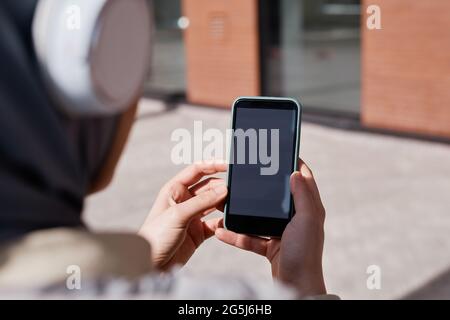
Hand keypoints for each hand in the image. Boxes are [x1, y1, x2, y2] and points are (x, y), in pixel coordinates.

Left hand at [139, 162, 227, 270]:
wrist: (151, 265)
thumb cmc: (155, 237)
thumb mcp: (178, 214)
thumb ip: (202, 201)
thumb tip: (223, 190)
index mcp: (174, 190)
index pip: (196, 171)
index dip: (212, 165)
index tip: (228, 165)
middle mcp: (184, 200)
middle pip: (208, 187)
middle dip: (221, 187)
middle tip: (233, 191)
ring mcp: (192, 216)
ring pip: (214, 204)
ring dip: (223, 203)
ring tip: (232, 205)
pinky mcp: (198, 232)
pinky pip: (215, 222)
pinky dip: (223, 222)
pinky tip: (228, 222)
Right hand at [215, 160, 325, 297]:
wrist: (295, 285)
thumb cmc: (305, 253)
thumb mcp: (307, 220)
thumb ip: (302, 196)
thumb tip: (296, 172)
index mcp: (309, 209)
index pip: (303, 179)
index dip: (294, 164)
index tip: (280, 152)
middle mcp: (296, 219)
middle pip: (278, 196)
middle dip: (264, 186)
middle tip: (249, 172)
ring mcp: (282, 233)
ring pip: (260, 217)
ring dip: (244, 212)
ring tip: (229, 202)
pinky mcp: (270, 247)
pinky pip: (250, 238)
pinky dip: (237, 236)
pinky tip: (221, 231)